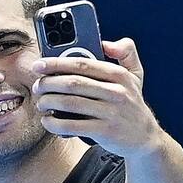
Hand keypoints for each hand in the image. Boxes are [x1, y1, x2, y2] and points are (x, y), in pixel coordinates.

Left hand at [31, 38, 162, 157]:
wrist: (145, 139)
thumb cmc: (131, 104)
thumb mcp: (136, 75)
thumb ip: (126, 53)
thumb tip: (106, 42)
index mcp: (119, 75)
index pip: (82, 64)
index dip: (56, 63)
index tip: (38, 65)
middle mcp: (117, 92)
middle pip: (72, 83)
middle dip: (48, 84)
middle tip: (37, 87)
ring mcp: (111, 113)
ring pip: (69, 103)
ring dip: (47, 102)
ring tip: (40, 103)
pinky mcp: (105, 132)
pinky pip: (71, 126)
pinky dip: (54, 123)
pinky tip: (47, 121)